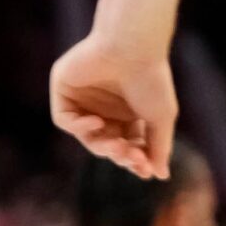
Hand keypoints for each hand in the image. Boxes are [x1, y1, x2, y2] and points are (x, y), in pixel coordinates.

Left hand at [51, 35, 178, 178]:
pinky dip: (79, 127)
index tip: (144, 170)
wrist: (133, 48)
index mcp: (128, 112)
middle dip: (120, 154)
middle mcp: (105, 107)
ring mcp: (83, 100)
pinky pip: (64, 120)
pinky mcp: (63, 91)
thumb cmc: (152, 80)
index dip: (134, 158)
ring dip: (101, 146)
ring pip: (86, 136)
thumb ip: (159, 147)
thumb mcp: (160, 118)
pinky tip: (97, 123)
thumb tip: (162, 176)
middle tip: (132, 158)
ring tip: (118, 146)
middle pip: (106, 143)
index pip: (127, 143)